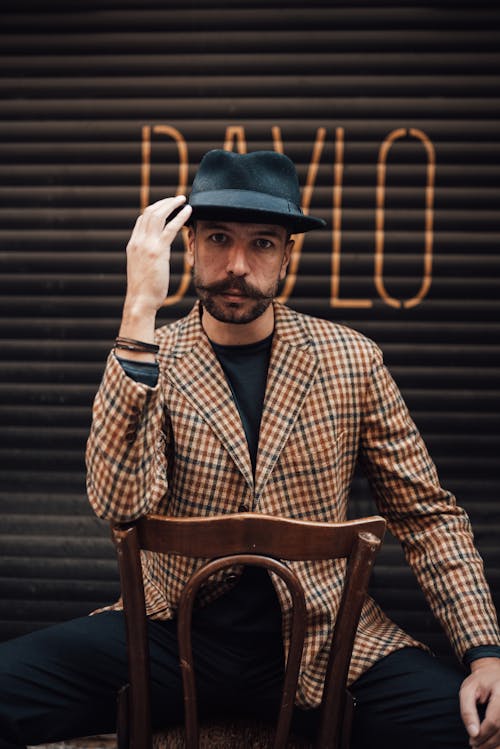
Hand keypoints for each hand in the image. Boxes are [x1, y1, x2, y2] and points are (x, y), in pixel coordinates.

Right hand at [119, 196, 191, 349]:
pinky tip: (188, 211)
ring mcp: (146, 245)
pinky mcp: (158, 251)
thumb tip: (155, 258)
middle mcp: (138, 241)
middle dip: (164, 202)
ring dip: (171, 204)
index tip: (166, 206)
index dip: (154, 209)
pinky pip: (170, 228)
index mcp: (133, 245)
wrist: (140, 301)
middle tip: (177, 198)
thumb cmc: (144, 290)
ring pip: (158, 215)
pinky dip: (180, 217)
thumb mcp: (142, 269)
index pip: (142, 220)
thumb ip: (147, 258)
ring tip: (183, 199)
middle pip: (149, 212)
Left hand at [460, 658, 499, 747]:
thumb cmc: (480, 681)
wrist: (495, 673)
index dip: (483, 734)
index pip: (494, 721)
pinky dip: (499, 739)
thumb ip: (468, 710)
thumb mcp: (468, 690)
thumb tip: (473, 733)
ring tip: (481, 747)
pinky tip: (490, 741)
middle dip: (488, 742)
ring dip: (495, 744)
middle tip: (475, 747)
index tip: (472, 741)